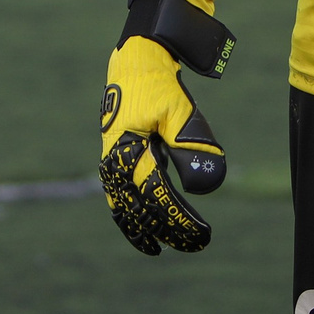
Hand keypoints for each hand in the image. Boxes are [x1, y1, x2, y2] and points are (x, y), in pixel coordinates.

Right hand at [99, 35, 226, 254]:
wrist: (135, 64)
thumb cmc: (159, 88)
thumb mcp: (180, 114)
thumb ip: (189, 146)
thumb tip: (204, 185)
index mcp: (130, 152)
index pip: (158, 197)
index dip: (180, 220)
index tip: (202, 234)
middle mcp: (114, 162)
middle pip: (140, 209)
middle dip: (167, 231)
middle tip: (194, 244)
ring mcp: (110, 163)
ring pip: (123, 208)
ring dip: (142, 230)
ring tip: (160, 248)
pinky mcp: (111, 161)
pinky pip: (117, 197)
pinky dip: (128, 217)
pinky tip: (141, 230)